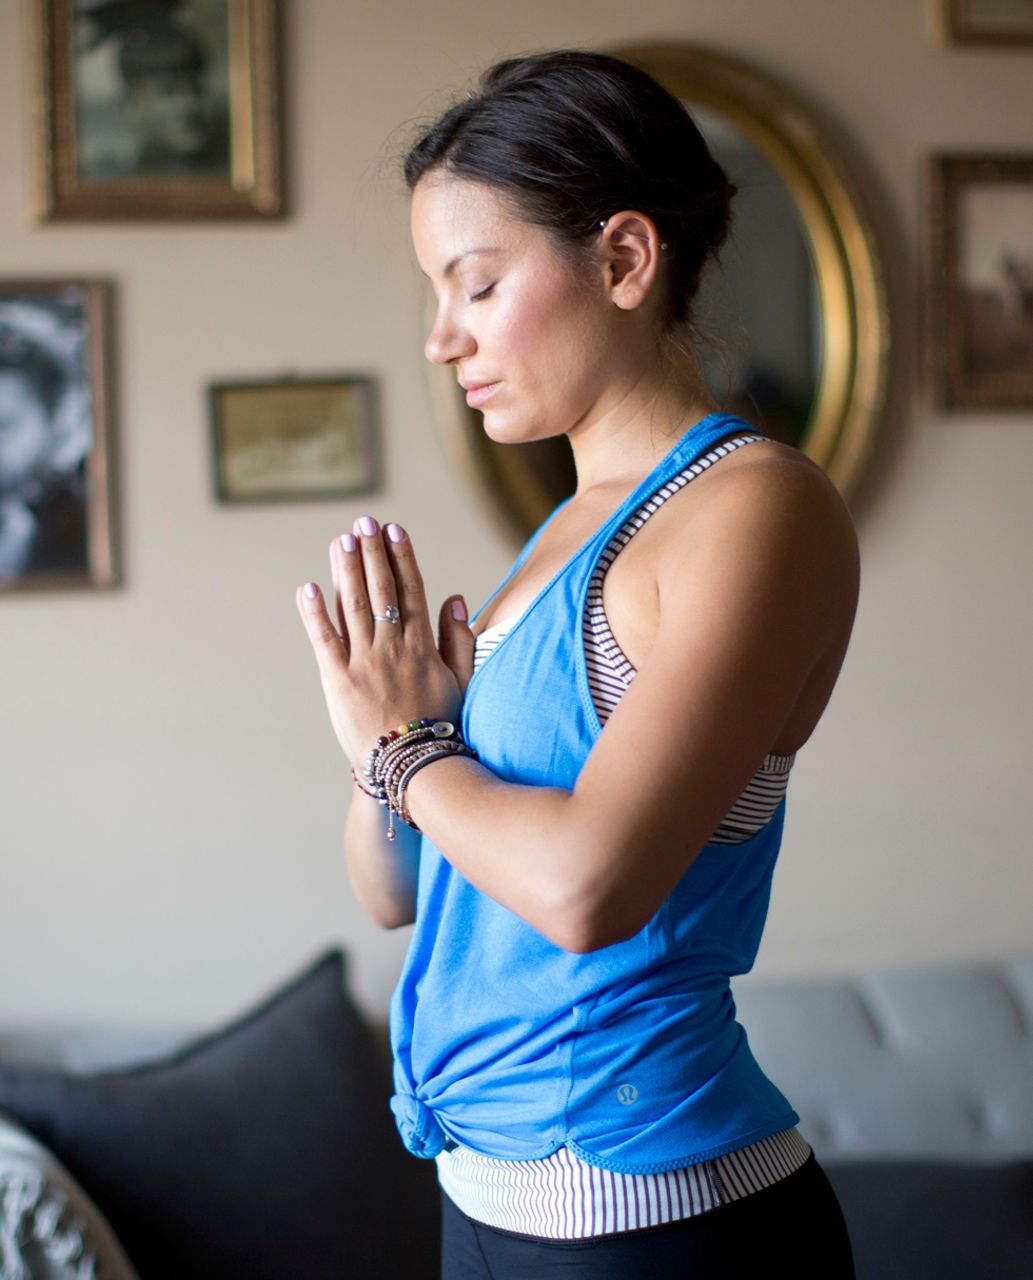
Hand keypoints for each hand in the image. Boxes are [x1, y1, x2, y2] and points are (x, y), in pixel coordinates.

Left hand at [296, 516, 474, 769]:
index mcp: (422, 645)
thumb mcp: (461, 681)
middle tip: (363, 522)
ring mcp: (364, 661)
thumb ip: (459, 639)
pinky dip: (315, 613)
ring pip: (353, 605)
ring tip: (340, 540)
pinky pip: (324, 640)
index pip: (412, 590)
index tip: (394, 530)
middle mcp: (393, 646)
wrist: (414, 766)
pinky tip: (307, 588)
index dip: (402, 557)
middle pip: (381, 589)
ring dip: (345, 570)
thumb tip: (456, 597)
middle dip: (371, 553)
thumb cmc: (441, 726)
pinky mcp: (338, 680)